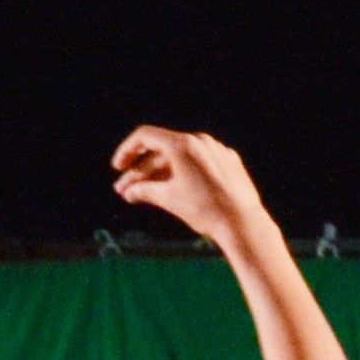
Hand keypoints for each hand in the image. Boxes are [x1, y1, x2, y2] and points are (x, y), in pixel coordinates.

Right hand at [110, 127, 269, 253]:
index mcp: (182, 144)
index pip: (145, 137)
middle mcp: (200, 141)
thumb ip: (144, 191)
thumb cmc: (204, 210)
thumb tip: (129, 192)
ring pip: (180, 158)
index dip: (127, 151)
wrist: (242, 223)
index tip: (118, 167)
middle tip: (125, 190)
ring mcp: (216, 150)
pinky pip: (199, 163)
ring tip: (145, 194)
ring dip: (160, 174)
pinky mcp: (228, 162)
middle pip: (162, 150)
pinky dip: (183, 174)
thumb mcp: (169, 199)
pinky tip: (173, 189)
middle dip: (141, 171)